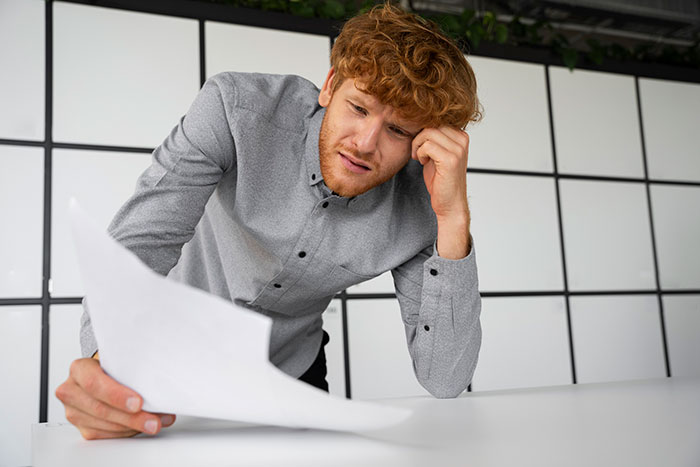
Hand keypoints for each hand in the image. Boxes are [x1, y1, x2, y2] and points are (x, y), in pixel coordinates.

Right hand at [55, 356, 175, 439]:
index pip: (94, 383)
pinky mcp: (83, 427)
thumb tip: (160, 382)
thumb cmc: (114, 366)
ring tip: (156, 423)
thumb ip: (132, 367)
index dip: (116, 395)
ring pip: (105, 425)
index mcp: (79, 369)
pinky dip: (128, 432)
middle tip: (153, 420)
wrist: (104, 373)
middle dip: (131, 417)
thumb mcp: (120, 359)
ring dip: (134, 426)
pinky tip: (143, 426)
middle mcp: (72, 391)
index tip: (138, 402)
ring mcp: (75, 411)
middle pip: (100, 409)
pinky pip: (107, 435)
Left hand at [411, 126, 471, 258]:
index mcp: (461, 136)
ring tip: (420, 157)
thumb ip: (433, 138)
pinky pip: (427, 145)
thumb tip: (418, 123)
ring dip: (418, 145)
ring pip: (428, 133)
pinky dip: (420, 153)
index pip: (436, 120)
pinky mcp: (450, 159)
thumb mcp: (437, 154)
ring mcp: (458, 149)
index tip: (420, 146)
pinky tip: (423, 162)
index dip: (423, 132)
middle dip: (419, 137)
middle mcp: (462, 141)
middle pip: (432, 124)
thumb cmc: (442, 181)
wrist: (449, 203)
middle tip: (417, 153)